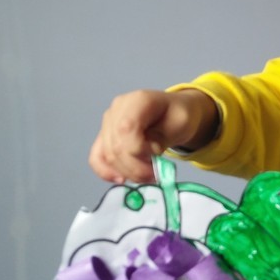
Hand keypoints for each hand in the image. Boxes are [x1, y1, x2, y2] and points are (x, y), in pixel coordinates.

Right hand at [88, 88, 218, 182]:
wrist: (173, 113)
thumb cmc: (178, 116)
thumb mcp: (182, 123)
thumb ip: (162, 138)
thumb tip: (146, 156)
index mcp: (137, 100)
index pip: (126, 128)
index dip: (139, 149)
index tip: (158, 154)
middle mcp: (117, 109)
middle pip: (116, 146)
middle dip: (136, 167)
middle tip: (155, 174)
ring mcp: (108, 122)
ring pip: (107, 155)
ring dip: (127, 172)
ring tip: (147, 174)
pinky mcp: (104, 136)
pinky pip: (97, 158)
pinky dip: (107, 172)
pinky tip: (122, 178)